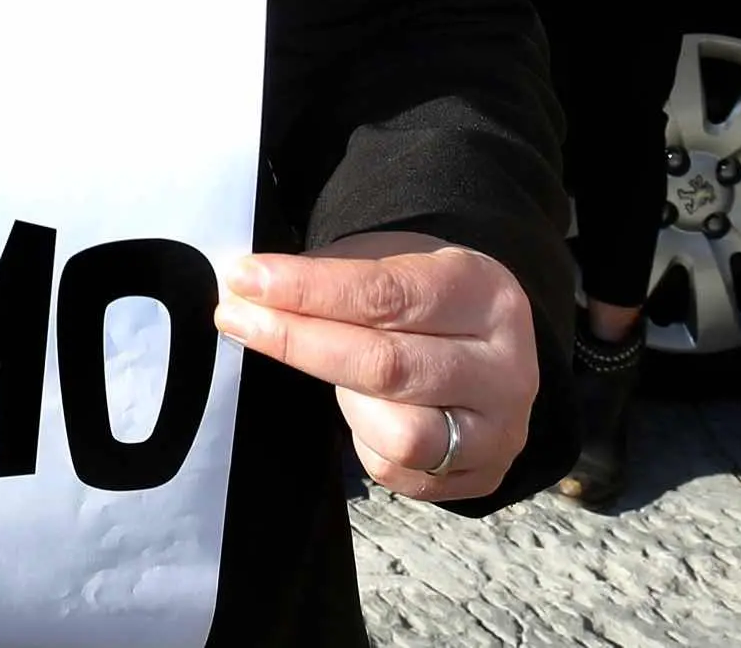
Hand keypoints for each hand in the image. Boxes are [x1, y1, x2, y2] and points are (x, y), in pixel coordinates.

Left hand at [215, 236, 536, 502]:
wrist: (482, 347)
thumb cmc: (422, 298)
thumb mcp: (391, 263)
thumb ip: (330, 277)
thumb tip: (250, 292)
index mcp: (484, 294)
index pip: (387, 295)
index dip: (309, 290)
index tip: (245, 281)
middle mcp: (506, 366)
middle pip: (387, 367)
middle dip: (298, 343)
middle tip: (235, 319)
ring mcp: (500, 430)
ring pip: (400, 435)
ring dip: (348, 404)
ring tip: (338, 379)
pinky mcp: (483, 477)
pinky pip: (399, 474)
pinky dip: (367, 441)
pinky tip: (368, 411)